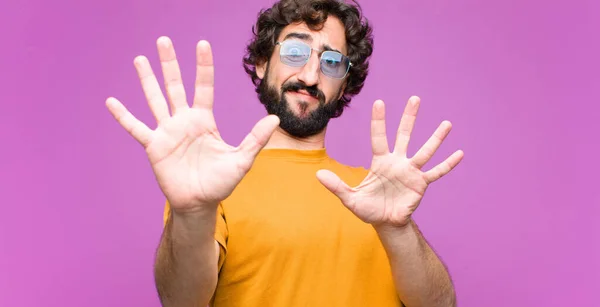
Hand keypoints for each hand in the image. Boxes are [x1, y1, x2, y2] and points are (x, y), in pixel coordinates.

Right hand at [106, 37, 278, 212]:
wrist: (199, 203)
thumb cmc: (220, 182)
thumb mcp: (241, 160)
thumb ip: (255, 139)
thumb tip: (275, 118)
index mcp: (204, 120)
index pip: (203, 87)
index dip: (203, 66)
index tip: (202, 44)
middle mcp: (184, 121)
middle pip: (175, 86)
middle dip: (169, 63)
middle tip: (163, 40)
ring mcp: (167, 132)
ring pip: (155, 100)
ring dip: (147, 80)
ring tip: (141, 59)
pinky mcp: (154, 146)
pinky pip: (136, 128)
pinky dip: (123, 116)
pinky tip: (111, 101)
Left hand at [317, 96, 462, 227]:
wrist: (385, 223)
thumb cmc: (368, 208)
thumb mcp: (349, 198)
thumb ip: (336, 186)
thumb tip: (317, 174)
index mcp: (380, 161)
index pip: (378, 136)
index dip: (379, 121)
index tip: (380, 102)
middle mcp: (397, 162)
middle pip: (404, 135)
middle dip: (409, 118)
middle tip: (415, 98)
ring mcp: (410, 172)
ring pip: (425, 151)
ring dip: (435, 138)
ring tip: (447, 124)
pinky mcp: (421, 184)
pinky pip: (436, 173)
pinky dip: (447, 164)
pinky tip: (459, 153)